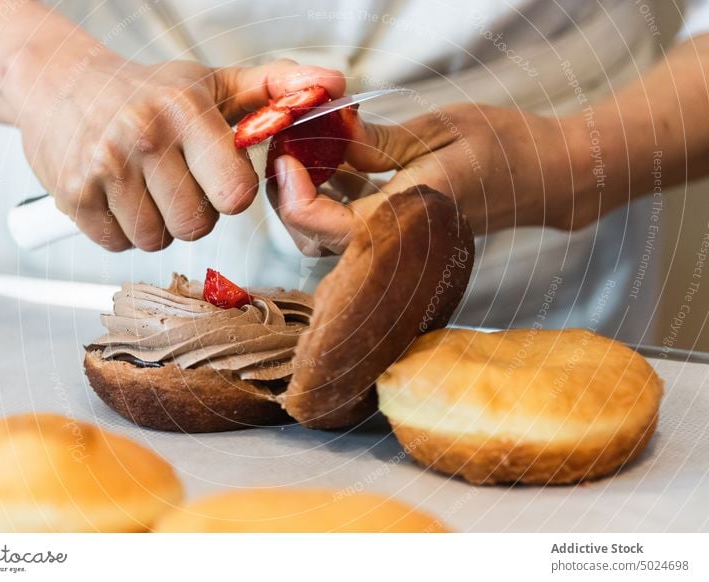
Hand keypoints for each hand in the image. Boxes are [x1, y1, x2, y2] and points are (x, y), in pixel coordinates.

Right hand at [6, 51, 344, 250]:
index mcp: (186, 110)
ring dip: (159, 223)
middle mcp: (143, 136)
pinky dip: (123, 229)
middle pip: (197, 226)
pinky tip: (119, 195)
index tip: (220, 177)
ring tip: (147, 186)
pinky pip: (119, 245)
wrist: (58, 81)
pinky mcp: (73, 195)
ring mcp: (104, 167)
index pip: (235, 193)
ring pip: (157, 240)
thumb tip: (336, 87)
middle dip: (195, 212)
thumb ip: (279, 89)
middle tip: (178, 180)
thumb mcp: (215, 83)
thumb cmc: (150, 91)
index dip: (233, 194)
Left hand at [268, 103, 582, 254]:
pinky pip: (353, 233)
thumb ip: (377, 143)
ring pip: (331, 242)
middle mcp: (400, 243)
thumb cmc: (505, 146)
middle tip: (289, 151)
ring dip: (310, 202)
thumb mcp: (438, 129)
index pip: (323, 227)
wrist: (548, 177)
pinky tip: (342, 167)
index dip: (293, 195)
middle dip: (292, 199)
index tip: (287, 154)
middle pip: (316, 241)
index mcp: (406, 215)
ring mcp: (402, 247)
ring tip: (312, 155)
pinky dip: (335, 204)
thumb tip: (329, 140)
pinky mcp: (404, 240)